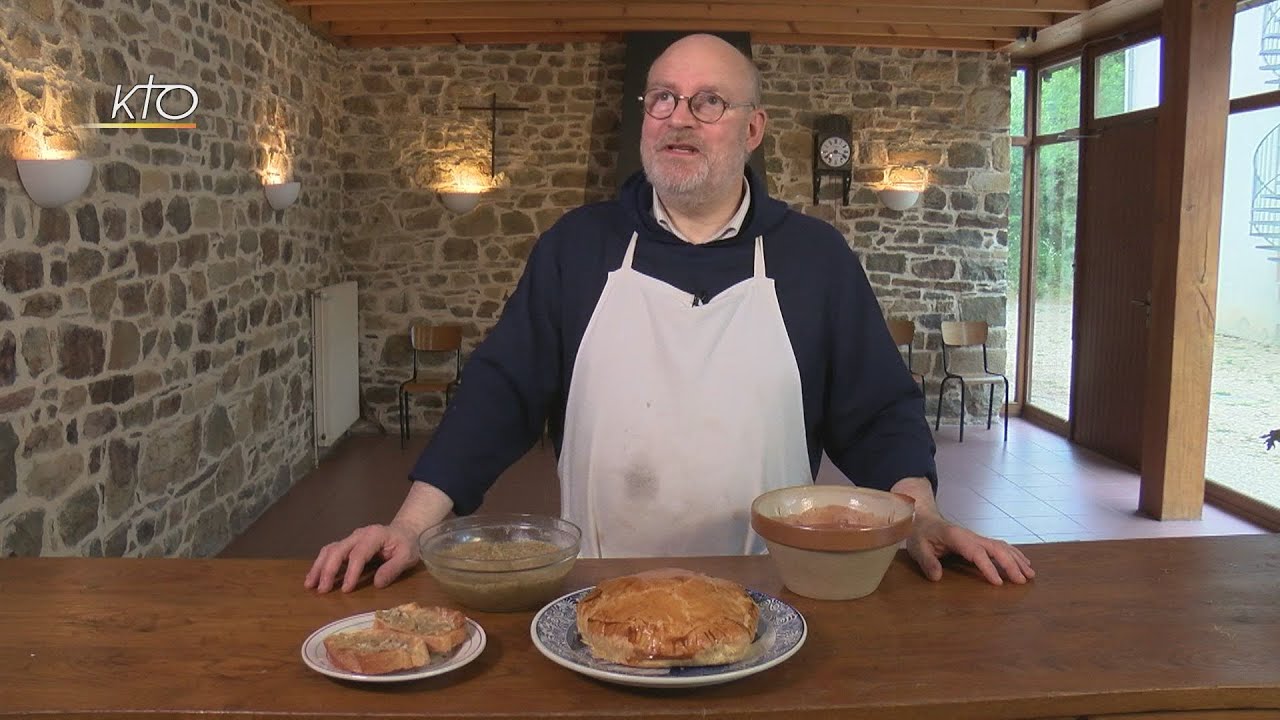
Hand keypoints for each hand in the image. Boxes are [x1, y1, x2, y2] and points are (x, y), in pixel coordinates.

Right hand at [304, 523, 420, 592]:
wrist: (404, 530)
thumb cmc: (406, 544)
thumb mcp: (407, 556)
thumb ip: (393, 568)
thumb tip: (377, 584)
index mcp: (374, 535)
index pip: (359, 554)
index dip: (351, 572)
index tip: (346, 589)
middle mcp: (358, 535)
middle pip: (338, 550)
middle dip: (328, 570)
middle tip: (322, 590)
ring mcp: (351, 539)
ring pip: (329, 550)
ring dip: (318, 567)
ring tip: (310, 585)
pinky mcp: (346, 545)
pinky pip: (330, 552)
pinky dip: (320, 564)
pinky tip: (313, 578)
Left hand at [905, 513, 1034, 585]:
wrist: (923, 518)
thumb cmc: (920, 534)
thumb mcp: (917, 548)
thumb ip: (927, 562)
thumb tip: (936, 577)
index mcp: (957, 537)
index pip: (976, 553)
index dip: (988, 567)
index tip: (998, 582)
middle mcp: (971, 536)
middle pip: (995, 548)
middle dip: (1010, 564)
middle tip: (1022, 581)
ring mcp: (976, 537)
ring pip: (1002, 546)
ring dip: (1017, 559)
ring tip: (1030, 574)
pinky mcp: (979, 541)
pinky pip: (1000, 546)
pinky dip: (1014, 554)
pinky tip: (1024, 563)